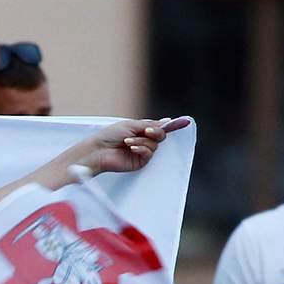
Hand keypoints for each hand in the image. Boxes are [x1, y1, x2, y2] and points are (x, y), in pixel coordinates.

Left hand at [74, 117, 190, 175]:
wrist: (98, 151)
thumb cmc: (109, 136)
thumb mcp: (130, 125)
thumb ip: (149, 125)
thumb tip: (166, 122)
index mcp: (141, 130)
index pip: (159, 127)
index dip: (173, 124)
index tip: (186, 120)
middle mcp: (143, 141)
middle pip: (161, 135)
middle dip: (155, 132)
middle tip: (147, 131)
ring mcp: (142, 152)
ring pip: (154, 144)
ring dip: (141, 141)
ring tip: (127, 142)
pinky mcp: (140, 162)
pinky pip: (149, 153)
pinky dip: (141, 148)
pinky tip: (131, 148)